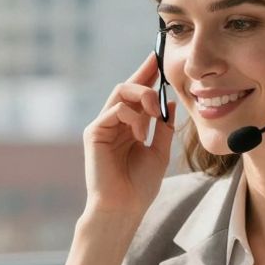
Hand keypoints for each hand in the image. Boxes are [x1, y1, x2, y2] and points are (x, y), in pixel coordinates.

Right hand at [81, 53, 177, 219]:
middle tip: (161, 67)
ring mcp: (102, 126)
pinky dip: (133, 117)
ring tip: (157, 114)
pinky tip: (140, 134)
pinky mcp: (94, 132)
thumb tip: (170, 102)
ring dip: (144, 96)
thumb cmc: (139, 186)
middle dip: (145, 74)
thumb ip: (163, 127)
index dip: (148, 75)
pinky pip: (115, 109)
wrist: (124, 207)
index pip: (137, 95)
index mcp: (128, 127)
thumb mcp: (159, 152)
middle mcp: (113, 123)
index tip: (160, 58)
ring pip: (121, 93)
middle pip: (127, 87)